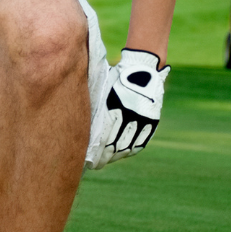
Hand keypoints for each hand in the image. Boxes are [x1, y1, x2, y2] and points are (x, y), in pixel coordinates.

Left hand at [87, 48, 168, 169]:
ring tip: (106, 160)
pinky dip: (130, 149)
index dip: (94, 151)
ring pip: (128, 146)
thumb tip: (78, 122)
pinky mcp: (152, 122)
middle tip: (94, 164)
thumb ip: (93, 106)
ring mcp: (142, 121)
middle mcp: (129, 117)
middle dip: (103, 157)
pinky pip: (140, 142)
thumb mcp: (102, 89)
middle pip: (115, 146)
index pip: (103, 138)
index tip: (87, 159)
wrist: (142, 68)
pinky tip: (122, 153)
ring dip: (116, 155)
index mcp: (114, 109)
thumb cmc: (115, 77)